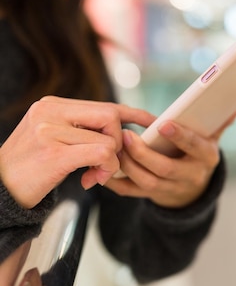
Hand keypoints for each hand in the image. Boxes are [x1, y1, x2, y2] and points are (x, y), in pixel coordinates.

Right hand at [0, 96, 154, 208]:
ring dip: (111, 163)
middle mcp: (50, 111)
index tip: (153, 122)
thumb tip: (121, 132)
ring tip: (94, 176)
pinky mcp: (53, 153)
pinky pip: (101, 153)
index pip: (104, 105)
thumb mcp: (54, 140)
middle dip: (119, 142)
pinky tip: (90, 181)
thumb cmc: (31, 169)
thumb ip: (82, 131)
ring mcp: (49, 130)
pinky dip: (105, 169)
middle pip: (111, 116)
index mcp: (52, 105)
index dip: (133, 114)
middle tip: (107, 164)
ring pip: (108, 138)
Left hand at [105, 111, 235, 207]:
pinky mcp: (152, 197)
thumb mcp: (212, 138)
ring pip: (147, 182)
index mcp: (207, 158)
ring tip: (115, 146)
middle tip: (127, 135)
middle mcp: (191, 176)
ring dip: (128, 165)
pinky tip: (104, 166)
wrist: (193, 189)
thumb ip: (221, 121)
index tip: (163, 124)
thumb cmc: (198, 154)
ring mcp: (171, 189)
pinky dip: (115, 182)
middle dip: (144, 153)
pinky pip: (131, 192)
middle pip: (166, 169)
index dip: (180, 137)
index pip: (195, 147)